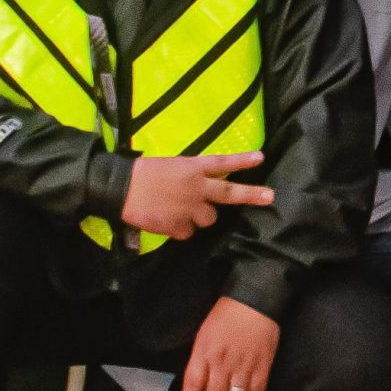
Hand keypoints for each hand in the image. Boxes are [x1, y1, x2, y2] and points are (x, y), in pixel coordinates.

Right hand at [120, 152, 275, 239]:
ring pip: (209, 218)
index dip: (243, 160)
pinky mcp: (178, 226)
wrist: (120, 188)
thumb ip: (191, 176)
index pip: (223, 162)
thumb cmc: (143, 173)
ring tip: (181, 210)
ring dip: (200, 217)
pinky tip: (168, 220)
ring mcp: (189, 208)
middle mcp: (196, 187)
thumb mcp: (171, 166)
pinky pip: (188, 232)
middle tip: (270, 197)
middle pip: (229, 192)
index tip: (261, 158)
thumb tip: (203, 187)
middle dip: (251, 194)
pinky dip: (181, 229)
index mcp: (193, 167)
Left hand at [179, 295, 280, 390]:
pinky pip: (256, 390)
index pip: (193, 384)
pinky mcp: (262, 365)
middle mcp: (223, 362)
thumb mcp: (204, 333)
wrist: (255, 300)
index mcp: (205, 352)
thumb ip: (201, 357)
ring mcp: (244, 365)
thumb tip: (199, 381)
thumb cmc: (226, 314)